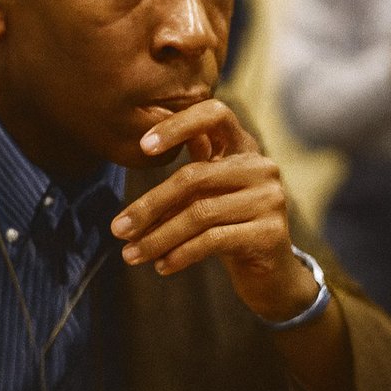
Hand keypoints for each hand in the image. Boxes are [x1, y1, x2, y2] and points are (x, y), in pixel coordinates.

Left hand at [111, 99, 319, 321]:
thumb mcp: (209, 195)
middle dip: (149, 206)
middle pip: (194, 177)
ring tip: (131, 255)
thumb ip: (187, 175)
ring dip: (158, 238)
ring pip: (199, 213)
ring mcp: (269, 199)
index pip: (214, 114)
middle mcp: (261, 167)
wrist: (273, 275)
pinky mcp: (270, 233)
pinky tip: (161, 267)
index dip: (178, 125)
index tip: (143, 147)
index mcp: (244, 148)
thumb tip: (136, 165)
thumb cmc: (232, 228)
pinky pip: (213, 240)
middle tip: (117, 229)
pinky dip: (181, 254)